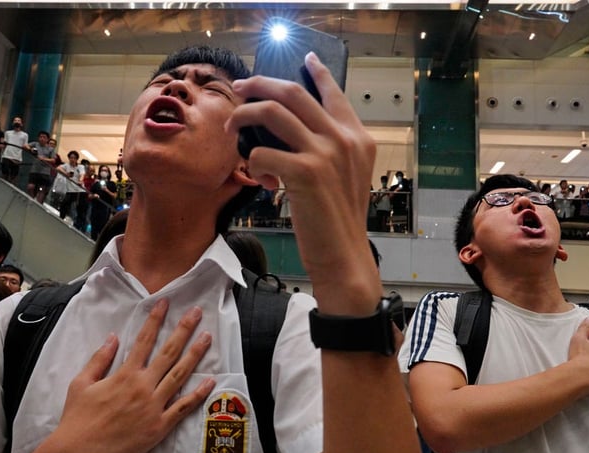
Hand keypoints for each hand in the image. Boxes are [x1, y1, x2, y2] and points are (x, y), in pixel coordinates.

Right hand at [40, 299, 213, 452]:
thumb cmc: (77, 420)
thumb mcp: (81, 383)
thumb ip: (99, 359)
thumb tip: (112, 338)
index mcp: (124, 375)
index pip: (144, 340)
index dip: (155, 319)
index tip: (165, 303)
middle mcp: (142, 387)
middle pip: (169, 352)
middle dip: (184, 329)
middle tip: (196, 313)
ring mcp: (153, 406)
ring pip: (180, 375)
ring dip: (195, 354)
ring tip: (207, 338)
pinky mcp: (159, 426)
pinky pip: (183, 407)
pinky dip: (198, 394)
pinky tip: (210, 381)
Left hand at [227, 52, 380, 311]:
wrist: (343, 256)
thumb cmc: (338, 220)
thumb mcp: (346, 176)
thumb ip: (329, 148)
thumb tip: (290, 127)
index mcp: (357, 137)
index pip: (333, 93)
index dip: (317, 73)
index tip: (306, 60)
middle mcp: (344, 138)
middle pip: (292, 92)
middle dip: (259, 85)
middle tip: (240, 88)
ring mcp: (325, 153)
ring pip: (271, 113)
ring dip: (243, 117)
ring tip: (231, 130)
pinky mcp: (305, 173)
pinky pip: (262, 152)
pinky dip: (252, 163)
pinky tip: (261, 181)